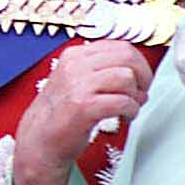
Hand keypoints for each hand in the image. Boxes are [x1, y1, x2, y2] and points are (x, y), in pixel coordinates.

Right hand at [12, 41, 152, 184]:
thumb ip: (102, 70)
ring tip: (128, 108)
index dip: (139, 63)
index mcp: (75, 55)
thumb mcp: (76, 80)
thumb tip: (139, 73)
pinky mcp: (84, 106)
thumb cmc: (62, 112)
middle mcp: (75, 65)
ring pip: (127, 78)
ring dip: (136, 97)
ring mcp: (78, 85)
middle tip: (140, 93)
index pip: (120, 46)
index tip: (140, 79)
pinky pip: (124, 102)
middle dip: (144, 76)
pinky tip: (123, 118)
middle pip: (127, 57)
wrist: (40, 138)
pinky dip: (131, 112)